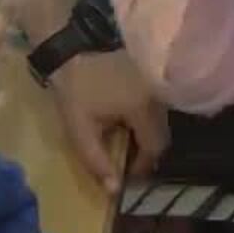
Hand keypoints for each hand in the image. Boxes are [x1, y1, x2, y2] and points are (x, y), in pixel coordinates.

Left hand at [48, 49, 168, 191]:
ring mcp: (156, 80)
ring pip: (161, 117)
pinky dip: (145, 115)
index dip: (143, 165)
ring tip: (125, 137)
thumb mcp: (79, 127)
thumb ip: (96, 160)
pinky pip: (156, 102)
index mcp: (143, 109)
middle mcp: (158, 95)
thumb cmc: (75, 85)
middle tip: (126, 157)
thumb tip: (114, 189)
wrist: (71, 42)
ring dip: (146, 131)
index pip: (156, 147)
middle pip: (162, 132)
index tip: (127, 173)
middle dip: (145, 149)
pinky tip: (126, 115)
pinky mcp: (151, 70)